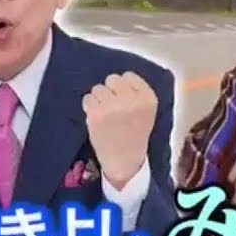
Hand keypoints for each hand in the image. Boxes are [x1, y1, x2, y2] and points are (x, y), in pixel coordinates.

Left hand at [83, 72, 156, 188]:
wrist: (124, 160)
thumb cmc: (135, 134)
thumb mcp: (147, 112)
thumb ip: (137, 94)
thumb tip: (119, 78)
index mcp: (148, 98)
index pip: (129, 76)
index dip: (124, 86)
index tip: (123, 97)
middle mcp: (131, 100)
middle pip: (113, 79)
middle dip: (110, 89)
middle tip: (112, 104)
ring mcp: (113, 106)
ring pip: (98, 88)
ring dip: (99, 98)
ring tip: (104, 113)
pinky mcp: (96, 114)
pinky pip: (88, 98)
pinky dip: (89, 106)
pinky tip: (96, 116)